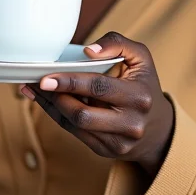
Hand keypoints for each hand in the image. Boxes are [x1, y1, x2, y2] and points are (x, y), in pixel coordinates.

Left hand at [23, 32, 173, 176]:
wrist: (159, 128)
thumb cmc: (144, 85)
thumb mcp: (140, 58)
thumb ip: (116, 43)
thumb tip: (88, 51)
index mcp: (138, 96)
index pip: (99, 87)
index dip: (70, 82)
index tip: (46, 77)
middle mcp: (131, 123)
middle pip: (83, 113)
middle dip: (55, 97)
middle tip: (37, 82)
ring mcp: (119, 141)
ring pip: (75, 126)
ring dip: (52, 107)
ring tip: (36, 90)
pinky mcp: (107, 151)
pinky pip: (76, 134)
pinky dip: (59, 117)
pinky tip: (48, 102)